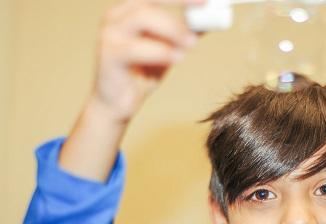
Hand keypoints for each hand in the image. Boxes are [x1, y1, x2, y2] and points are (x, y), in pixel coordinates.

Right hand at [90, 0, 203, 122]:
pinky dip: (160, 51)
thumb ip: (183, 34)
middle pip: (149, 2)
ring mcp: (110, 34)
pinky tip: (176, 58)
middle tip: (202, 22)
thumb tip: (208, 21)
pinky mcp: (109, 55)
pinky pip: (135, 49)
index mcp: (130, 11)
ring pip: (141, 18)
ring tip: (192, 44)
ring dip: (171, 29)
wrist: (118, 104)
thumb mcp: (168, 50)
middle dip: (179, 9)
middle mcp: (116, 17)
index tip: (206, 2)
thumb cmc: (141, 74)